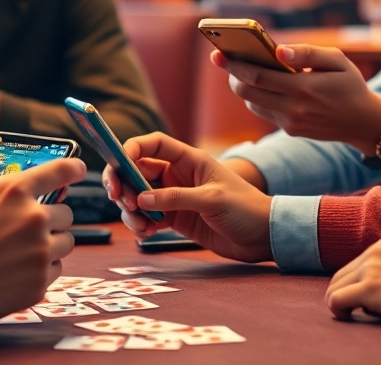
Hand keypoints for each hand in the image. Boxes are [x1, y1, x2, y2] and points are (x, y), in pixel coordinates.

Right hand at [0, 158, 86, 322]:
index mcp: (13, 191)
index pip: (58, 171)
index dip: (71, 168)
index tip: (79, 169)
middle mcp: (34, 220)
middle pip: (65, 214)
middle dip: (52, 217)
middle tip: (32, 225)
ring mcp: (38, 254)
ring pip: (64, 244)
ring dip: (51, 243)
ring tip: (28, 250)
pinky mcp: (36, 285)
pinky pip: (54, 272)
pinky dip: (42, 270)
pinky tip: (21, 272)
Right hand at [103, 132, 272, 262]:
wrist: (263, 237)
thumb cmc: (245, 208)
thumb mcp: (212, 199)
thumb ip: (176, 198)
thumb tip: (141, 198)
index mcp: (188, 160)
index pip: (152, 145)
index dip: (131, 149)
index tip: (117, 165)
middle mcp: (177, 176)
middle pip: (137, 171)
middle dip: (123, 184)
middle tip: (120, 200)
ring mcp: (174, 198)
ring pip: (138, 197)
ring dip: (130, 209)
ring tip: (140, 225)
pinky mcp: (174, 219)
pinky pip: (147, 217)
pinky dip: (141, 225)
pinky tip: (147, 233)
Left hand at [212, 44, 380, 153]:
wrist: (365, 123)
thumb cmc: (351, 84)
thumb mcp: (337, 60)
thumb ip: (306, 53)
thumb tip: (278, 51)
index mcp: (304, 88)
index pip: (258, 77)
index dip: (234, 65)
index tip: (218, 53)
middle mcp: (294, 108)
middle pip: (247, 93)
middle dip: (232, 76)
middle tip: (225, 59)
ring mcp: (290, 123)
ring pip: (252, 104)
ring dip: (243, 88)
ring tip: (242, 70)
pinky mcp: (291, 130)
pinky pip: (265, 112)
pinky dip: (258, 98)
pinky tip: (262, 85)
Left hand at [326, 237, 380, 326]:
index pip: (353, 267)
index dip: (353, 287)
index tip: (362, 304)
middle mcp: (374, 252)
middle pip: (339, 277)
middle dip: (342, 296)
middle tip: (353, 314)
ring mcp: (372, 268)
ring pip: (334, 289)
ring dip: (339, 305)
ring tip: (352, 317)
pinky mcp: (372, 288)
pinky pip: (336, 301)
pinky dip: (338, 312)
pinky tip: (349, 318)